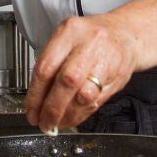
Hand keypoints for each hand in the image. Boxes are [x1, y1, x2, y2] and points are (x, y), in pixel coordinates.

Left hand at [24, 14, 139, 132]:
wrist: (126, 34)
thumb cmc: (91, 37)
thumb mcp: (67, 37)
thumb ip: (51, 63)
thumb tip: (36, 99)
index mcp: (70, 32)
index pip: (46, 67)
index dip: (35, 95)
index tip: (30, 111)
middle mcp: (89, 45)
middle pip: (66, 82)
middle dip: (52, 109)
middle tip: (43, 122)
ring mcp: (106, 61)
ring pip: (84, 96)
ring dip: (67, 116)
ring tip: (56, 123)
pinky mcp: (118, 78)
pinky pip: (96, 102)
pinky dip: (81, 115)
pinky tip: (72, 118)